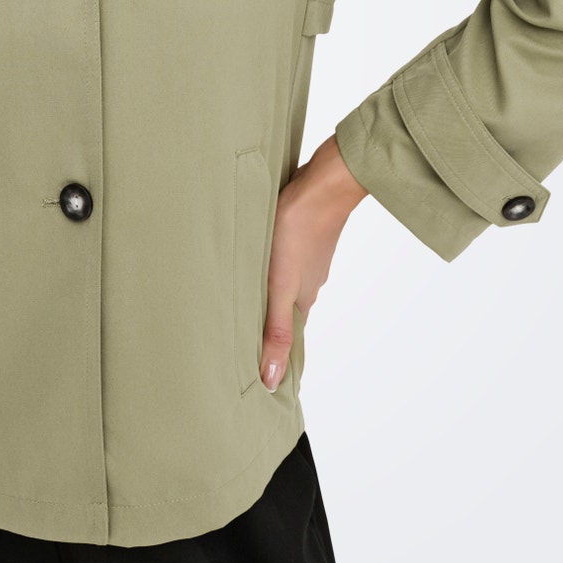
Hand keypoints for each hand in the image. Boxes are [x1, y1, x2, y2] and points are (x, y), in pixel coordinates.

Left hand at [260, 134, 367, 392]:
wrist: (323, 182)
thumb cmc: (298, 232)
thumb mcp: (280, 287)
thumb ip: (275, 330)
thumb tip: (271, 380)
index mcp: (304, 299)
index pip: (288, 336)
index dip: (274, 352)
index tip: (259, 371)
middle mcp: (308, 281)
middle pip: (285, 309)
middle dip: (266, 323)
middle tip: (239, 336)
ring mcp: (307, 256)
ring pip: (284, 281)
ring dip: (266, 291)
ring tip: (239, 297)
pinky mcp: (301, 232)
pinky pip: (284, 256)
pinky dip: (270, 264)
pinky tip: (255, 258)